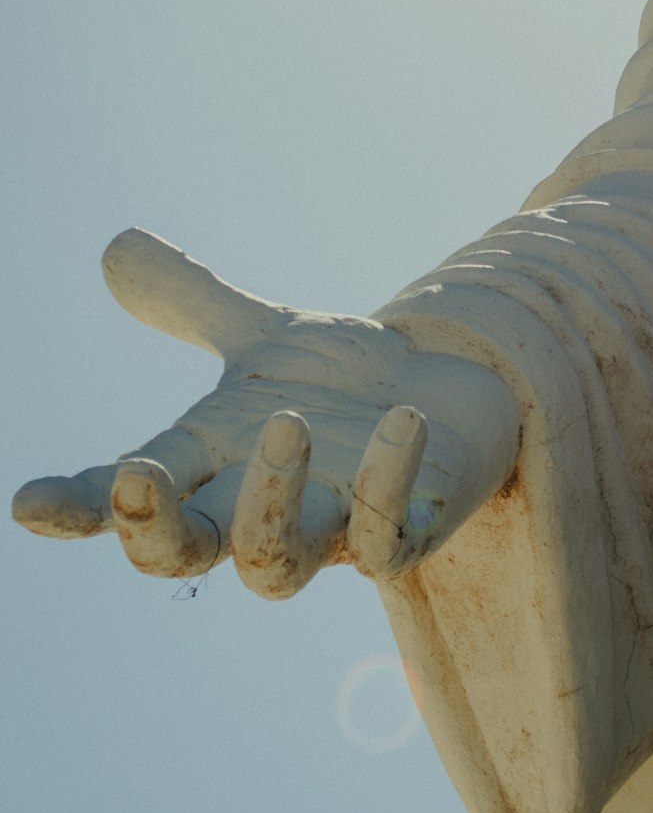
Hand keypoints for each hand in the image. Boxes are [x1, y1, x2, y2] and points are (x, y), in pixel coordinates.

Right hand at [11, 229, 520, 595]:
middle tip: (135, 482)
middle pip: (182, 555)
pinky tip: (402, 416)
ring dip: (270, 499)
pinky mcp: (402, 535)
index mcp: (215, 464)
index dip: (79, 508)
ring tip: (287, 422)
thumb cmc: (347, 383)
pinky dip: (387, 481)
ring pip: (273, 565)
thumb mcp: (268, 335)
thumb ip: (194, 301)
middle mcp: (260, 508)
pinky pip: (386, 539)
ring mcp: (329, 532)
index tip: (30, 505)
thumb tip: (116, 246)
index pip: (130, 499)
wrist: (450, 396)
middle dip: (151, 531)